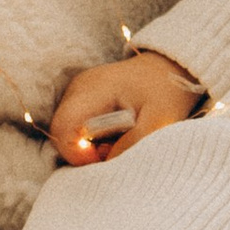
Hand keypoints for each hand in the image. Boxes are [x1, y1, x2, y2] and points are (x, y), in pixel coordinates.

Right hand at [49, 50, 200, 160]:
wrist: (169, 67)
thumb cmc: (165, 91)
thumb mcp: (159, 119)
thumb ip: (133, 144)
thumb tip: (108, 162)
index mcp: (94, 89)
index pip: (63, 127)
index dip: (76, 153)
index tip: (103, 158)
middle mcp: (79, 87)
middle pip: (61, 131)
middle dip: (82, 151)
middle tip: (113, 151)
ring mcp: (79, 89)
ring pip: (67, 130)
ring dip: (87, 145)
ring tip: (117, 141)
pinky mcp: (83, 96)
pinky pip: (75, 124)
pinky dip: (90, 137)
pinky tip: (113, 133)